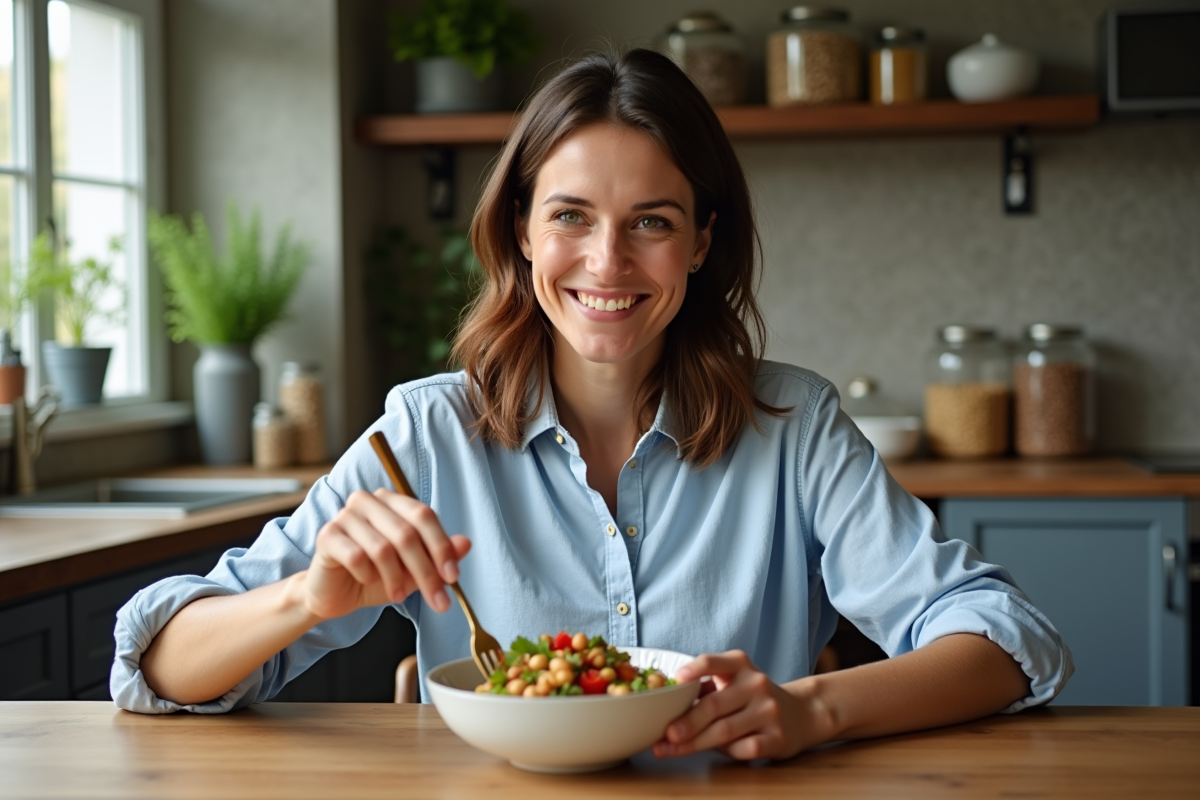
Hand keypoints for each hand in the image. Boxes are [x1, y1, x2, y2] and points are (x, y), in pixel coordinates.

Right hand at [302, 489, 470, 620]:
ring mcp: (345, 515)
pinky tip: (367, 581)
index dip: (442, 547)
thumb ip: (438, 555)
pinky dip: (368, 576)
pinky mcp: (327, 535)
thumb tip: (465, 544)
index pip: (424, 515)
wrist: (334, 594)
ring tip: (398, 596)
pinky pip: (356, 557)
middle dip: (426, 571)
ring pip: (383, 548)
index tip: (453, 577)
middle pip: (406, 533)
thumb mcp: (413, 570)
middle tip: (438, 600)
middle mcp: (367, 501)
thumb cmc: (376, 577)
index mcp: (392, 501)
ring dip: (396, 579)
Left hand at [653, 650, 832, 760]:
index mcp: (740, 665)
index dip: (695, 669)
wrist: (801, 713)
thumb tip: (664, 706)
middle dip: (687, 722)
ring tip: (671, 749)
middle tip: (667, 734)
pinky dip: (726, 752)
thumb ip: (706, 688)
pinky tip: (714, 753)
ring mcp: (769, 711)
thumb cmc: (753, 698)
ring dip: (695, 743)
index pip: (714, 662)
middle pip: (715, 705)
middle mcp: (756, 684)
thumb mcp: (734, 681)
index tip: (677, 678)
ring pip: (725, 731)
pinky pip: (744, 748)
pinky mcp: (778, 738)